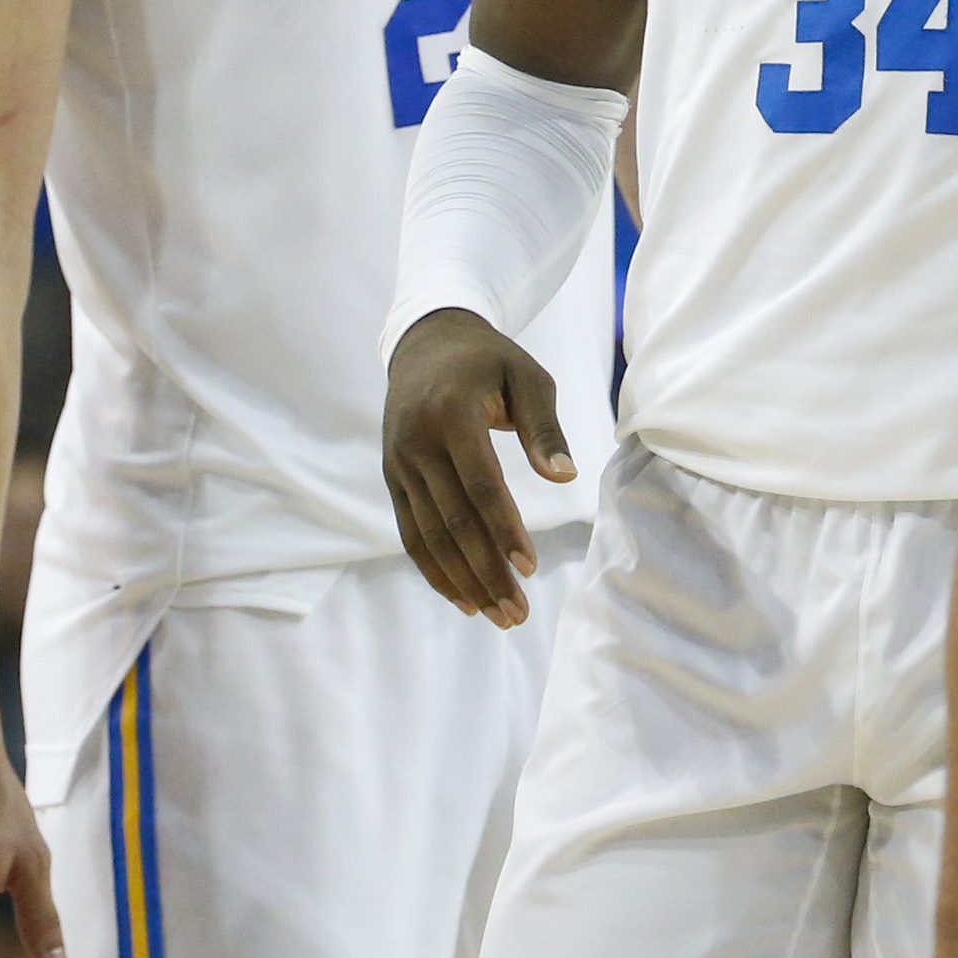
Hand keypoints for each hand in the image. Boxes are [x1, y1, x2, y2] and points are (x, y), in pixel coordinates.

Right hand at [380, 308, 570, 625]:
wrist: (425, 342)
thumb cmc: (489, 361)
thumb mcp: (527, 376)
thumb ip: (544, 427)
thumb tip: (565, 476)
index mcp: (452, 414)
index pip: (480, 484)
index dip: (504, 529)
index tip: (530, 567)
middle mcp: (417, 442)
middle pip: (452, 521)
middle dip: (485, 571)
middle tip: (516, 611)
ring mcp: (399, 462)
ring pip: (428, 535)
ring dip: (461, 581)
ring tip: (496, 615)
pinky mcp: (392, 476)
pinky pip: (410, 532)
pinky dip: (434, 569)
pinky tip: (462, 597)